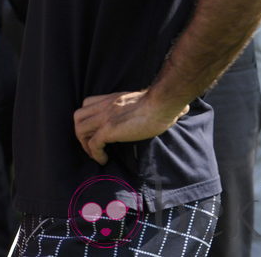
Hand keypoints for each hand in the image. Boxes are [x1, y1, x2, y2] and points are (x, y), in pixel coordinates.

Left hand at [73, 90, 189, 164]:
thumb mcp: (148, 101)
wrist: (162, 103)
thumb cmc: (162, 103)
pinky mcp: (109, 129)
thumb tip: (182, 110)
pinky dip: (95, 153)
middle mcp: (104, 106)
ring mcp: (105, 117)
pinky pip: (93, 143)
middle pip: (78, 117)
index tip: (95, 132)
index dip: (87, 119)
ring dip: (85, 145)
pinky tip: (104, 160)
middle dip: (81, 133)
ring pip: (80, 130)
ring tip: (97, 155)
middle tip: (92, 147)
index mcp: (112, 99)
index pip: (87, 104)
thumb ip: (151, 104)